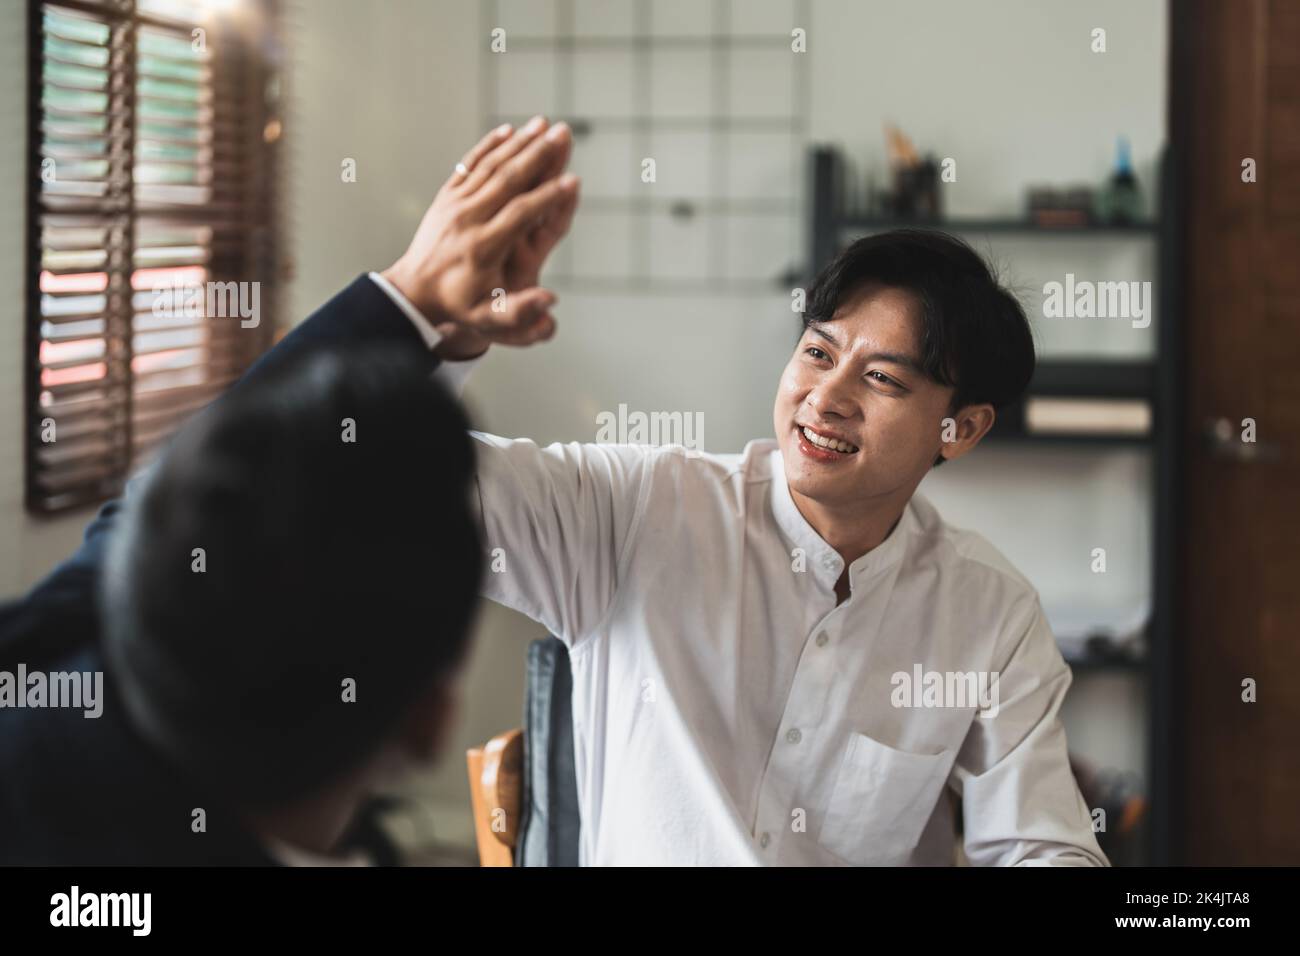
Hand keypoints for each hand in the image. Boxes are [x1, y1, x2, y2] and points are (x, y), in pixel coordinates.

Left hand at [380, 117, 579, 359]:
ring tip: (544, 124)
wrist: (414, 292)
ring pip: (490, 166)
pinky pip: (469, 165)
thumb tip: (550, 300)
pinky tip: (508, 130)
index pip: (519, 214)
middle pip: (507, 180)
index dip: (548, 197)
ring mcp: (455, 204)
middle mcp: (468, 220)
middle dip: (538, 155)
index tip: (573, 180)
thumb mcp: (487, 320)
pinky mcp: (447, 196)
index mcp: (482, 248)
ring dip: (519, 143)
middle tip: (564, 133)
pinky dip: (488, 145)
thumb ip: (519, 314)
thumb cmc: (459, 306)